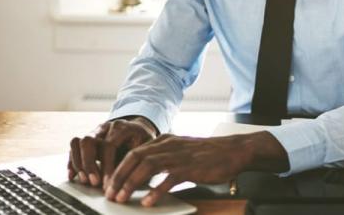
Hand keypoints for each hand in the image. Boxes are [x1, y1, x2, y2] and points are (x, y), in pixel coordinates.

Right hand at [68, 117, 157, 187]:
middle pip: (88, 141)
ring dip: (79, 163)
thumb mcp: (146, 148)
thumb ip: (137, 161)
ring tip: (84, 180)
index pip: (108, 146)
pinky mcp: (87, 139)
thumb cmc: (142, 141)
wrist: (138, 128)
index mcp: (121, 127)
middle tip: (94, 182)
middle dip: (89, 164)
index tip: (108, 184)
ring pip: (77, 142)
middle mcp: (105, 127)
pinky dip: (72, 162)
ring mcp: (94, 131)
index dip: (106, 167)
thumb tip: (130, 181)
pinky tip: (73, 175)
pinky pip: (74, 147)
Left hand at [105, 131, 288, 206]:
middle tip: (110, 194)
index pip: (134, 152)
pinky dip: (156, 190)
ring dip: (131, 183)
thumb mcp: (181, 151)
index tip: (109, 184)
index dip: (118, 168)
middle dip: (119, 176)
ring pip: (147, 166)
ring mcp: (179, 155)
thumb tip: (141, 177)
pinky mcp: (191, 167)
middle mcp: (168, 145)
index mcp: (164, 141)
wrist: (234, 150)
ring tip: (122, 198)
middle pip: (135, 158)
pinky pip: (169, 178)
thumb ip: (162, 159)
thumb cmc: (208, 154)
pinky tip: (148, 202)